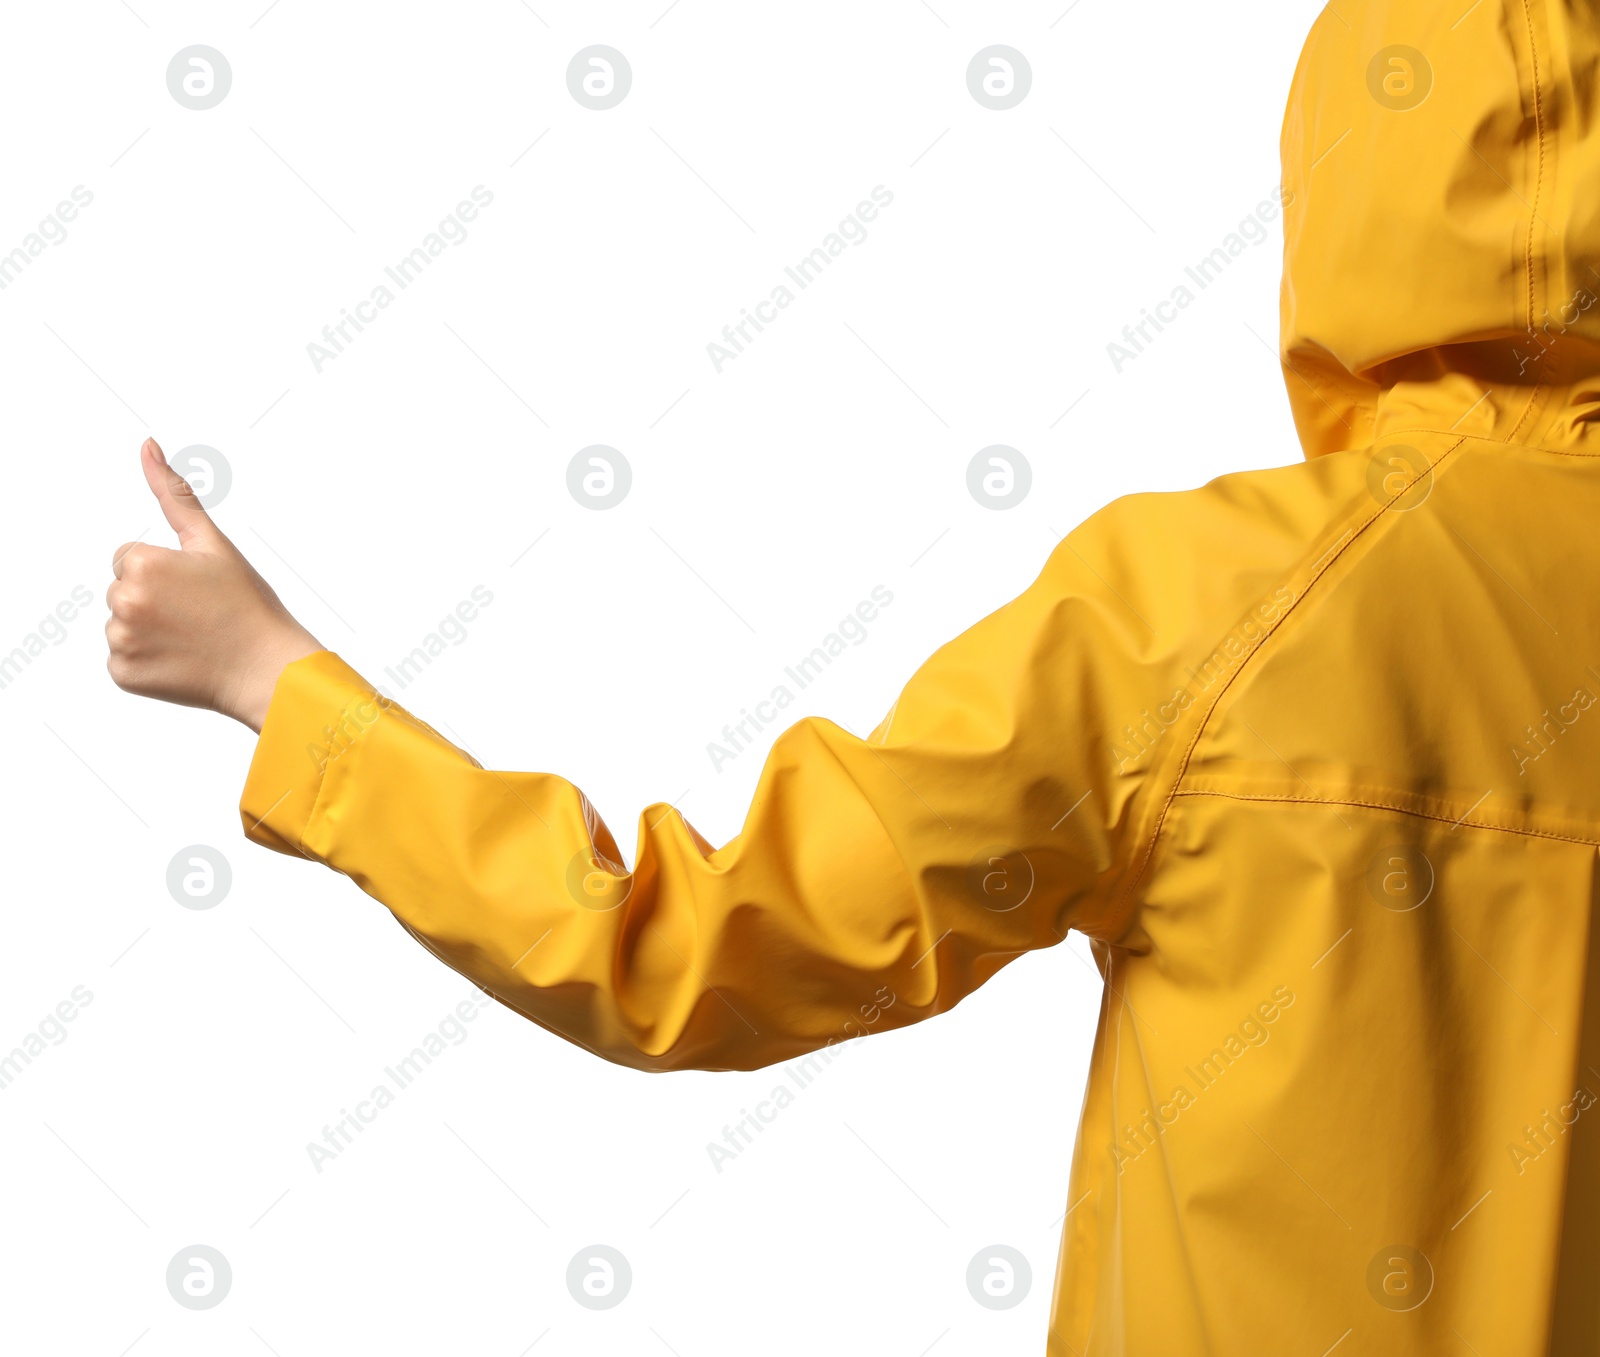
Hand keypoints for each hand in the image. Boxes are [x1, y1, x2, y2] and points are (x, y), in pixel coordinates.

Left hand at [106, 438, 321, 732]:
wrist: (268, 670)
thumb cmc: (248, 606)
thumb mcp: (214, 544)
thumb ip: (174, 494)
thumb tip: (146, 445)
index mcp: (143, 564)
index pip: (129, 558)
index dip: (167, 571)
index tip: (198, 589)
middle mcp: (123, 601)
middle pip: (122, 589)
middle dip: (154, 598)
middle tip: (198, 615)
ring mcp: (121, 641)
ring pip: (122, 623)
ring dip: (149, 630)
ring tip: (193, 639)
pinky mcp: (123, 674)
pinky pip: (124, 659)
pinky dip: (147, 661)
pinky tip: (181, 661)